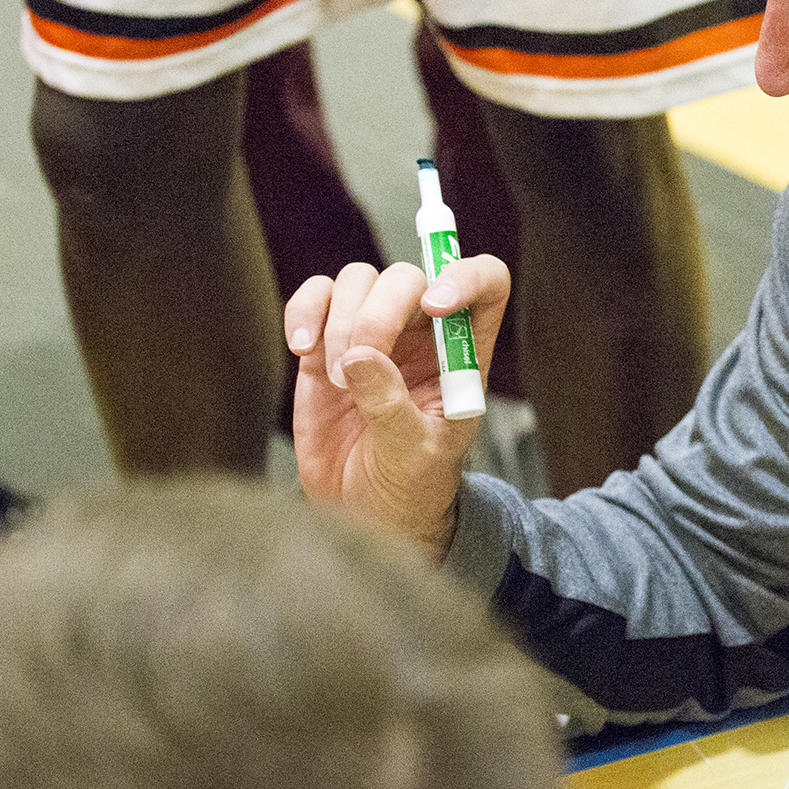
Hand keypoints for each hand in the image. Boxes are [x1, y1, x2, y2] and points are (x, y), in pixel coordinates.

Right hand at [286, 257, 509, 556]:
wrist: (365, 512)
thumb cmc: (410, 484)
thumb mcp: (415, 455)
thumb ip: (392, 407)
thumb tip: (359, 358)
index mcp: (462, 351)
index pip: (485, 283)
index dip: (466, 277)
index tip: (435, 304)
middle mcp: (422, 331)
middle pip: (408, 277)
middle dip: (379, 314)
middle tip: (357, 362)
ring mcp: (373, 332)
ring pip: (358, 279)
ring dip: (341, 322)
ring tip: (337, 380)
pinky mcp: (326, 341)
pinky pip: (316, 295)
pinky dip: (304, 311)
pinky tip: (302, 350)